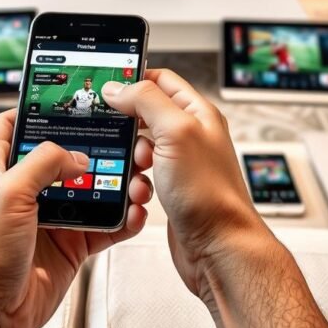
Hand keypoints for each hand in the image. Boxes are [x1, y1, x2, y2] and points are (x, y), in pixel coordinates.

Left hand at [0, 109, 150, 327]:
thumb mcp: (7, 193)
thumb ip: (44, 162)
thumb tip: (75, 156)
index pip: (13, 124)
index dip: (36, 109)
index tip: (65, 99)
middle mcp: (22, 189)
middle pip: (61, 154)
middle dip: (91, 146)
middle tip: (117, 137)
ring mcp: (47, 216)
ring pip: (87, 188)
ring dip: (113, 183)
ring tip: (133, 177)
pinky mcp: (66, 244)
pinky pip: (101, 225)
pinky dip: (120, 219)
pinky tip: (132, 212)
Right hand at [102, 70, 269, 300]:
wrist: (219, 249)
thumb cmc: (209, 194)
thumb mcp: (176, 132)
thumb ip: (147, 101)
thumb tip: (119, 87)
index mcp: (198, 112)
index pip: (161, 79)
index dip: (134, 79)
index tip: (108, 86)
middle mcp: (191, 135)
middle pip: (147, 113)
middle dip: (128, 124)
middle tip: (118, 133)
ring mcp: (181, 163)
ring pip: (141, 146)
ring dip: (131, 156)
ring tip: (138, 166)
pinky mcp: (171, 188)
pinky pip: (142, 175)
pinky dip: (135, 180)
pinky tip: (139, 188)